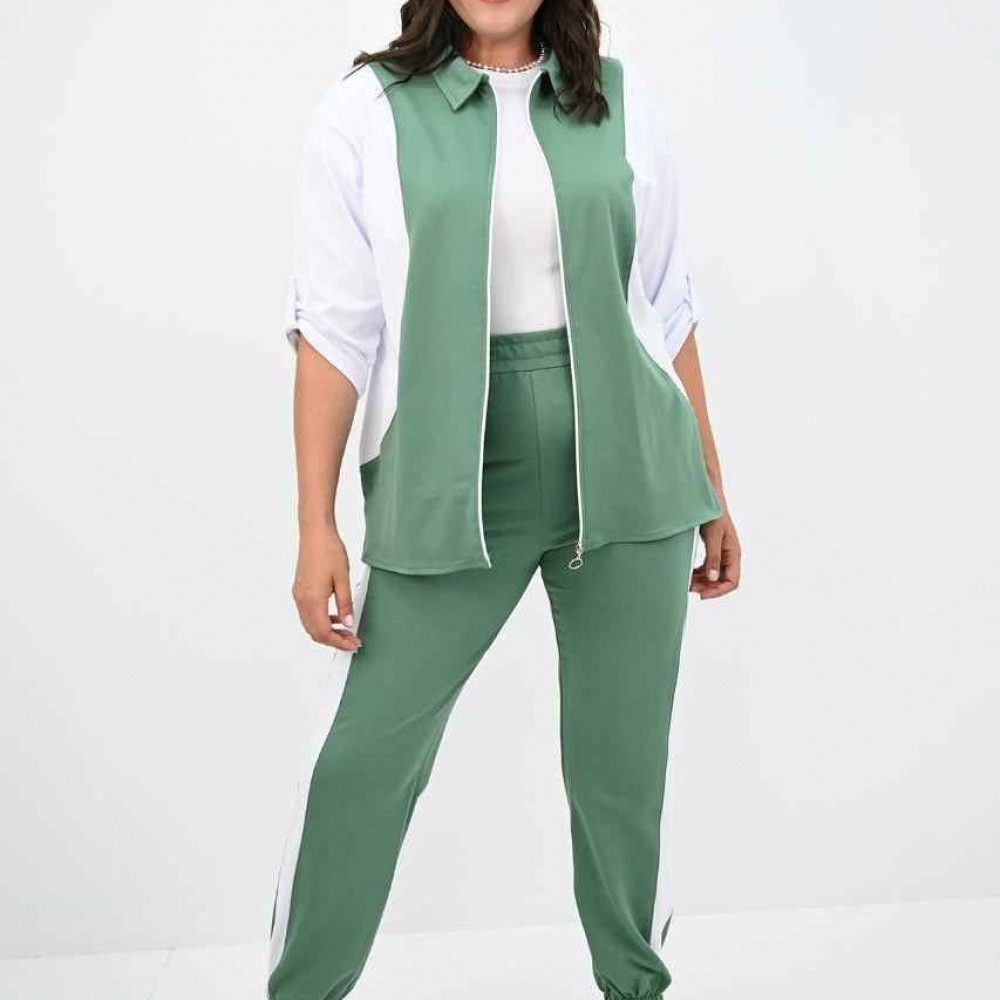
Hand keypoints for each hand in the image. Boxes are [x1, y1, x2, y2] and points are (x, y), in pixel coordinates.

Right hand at [292, 524, 361, 651]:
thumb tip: (348, 622)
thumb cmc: (329, 550)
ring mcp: (298, 595)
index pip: (323, 632)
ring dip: (327, 632)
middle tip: (352, 641)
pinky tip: (335, 616)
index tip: (353, 644)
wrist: (315, 533)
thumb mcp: (343, 578)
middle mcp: (302, 600)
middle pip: (315, 633)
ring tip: (347, 631)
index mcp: (312, 599)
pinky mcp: (299, 590)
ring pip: (310, 625)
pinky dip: (321, 621)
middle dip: (334, 640)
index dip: (339, 642)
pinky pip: (308, 614)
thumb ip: (345, 603)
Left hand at [691, 507, 740, 599]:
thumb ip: (713, 557)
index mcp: (734, 553)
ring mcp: (721, 553)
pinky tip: (690, 574)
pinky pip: (708, 568)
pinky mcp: (713, 550)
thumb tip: (713, 578)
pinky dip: (699, 573)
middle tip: (690, 588)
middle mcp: (729, 556)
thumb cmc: (713, 513)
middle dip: (708, 587)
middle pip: (722, 581)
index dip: (718, 591)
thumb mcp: (713, 535)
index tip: (702, 595)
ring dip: (702, 582)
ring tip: (687, 582)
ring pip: (715, 576)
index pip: (732, 581)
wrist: (708, 497)